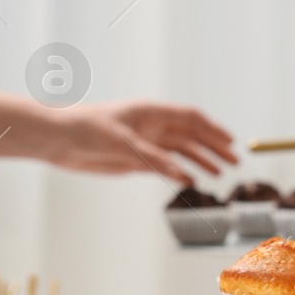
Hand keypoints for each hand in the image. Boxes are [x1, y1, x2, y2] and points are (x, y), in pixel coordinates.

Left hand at [46, 101, 236, 182]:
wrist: (59, 141)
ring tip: (220, 174)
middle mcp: (152, 127)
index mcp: (151, 112)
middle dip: (214, 148)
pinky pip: (165, 167)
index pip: (190, 118)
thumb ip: (153, 159)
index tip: (231, 141)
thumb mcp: (121, 143)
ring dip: (201, 161)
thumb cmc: (86, 130)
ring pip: (181, 152)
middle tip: (235, 162)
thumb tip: (183, 174)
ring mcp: (145, 144)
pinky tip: (194, 182)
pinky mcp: (136, 161)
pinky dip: (181, 173)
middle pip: (191, 136)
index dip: (212, 129)